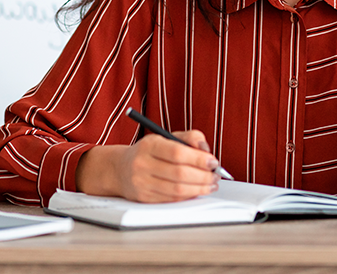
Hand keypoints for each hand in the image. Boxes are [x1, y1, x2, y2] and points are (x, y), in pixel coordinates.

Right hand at [76, 130, 219, 202]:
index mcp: (149, 145)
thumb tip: (207, 151)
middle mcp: (142, 164)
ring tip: (211, 185)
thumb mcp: (166, 137)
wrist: (120, 169)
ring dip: (199, 189)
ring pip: (177, 190)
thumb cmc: (149, 151)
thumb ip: (190, 138)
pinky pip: (171, 200)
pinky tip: (197, 191)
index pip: (178, 153)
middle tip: (216, 176)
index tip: (214, 162)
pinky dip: (188, 196)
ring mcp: (142, 183)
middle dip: (203, 176)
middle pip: (179, 174)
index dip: (199, 159)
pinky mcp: (144, 198)